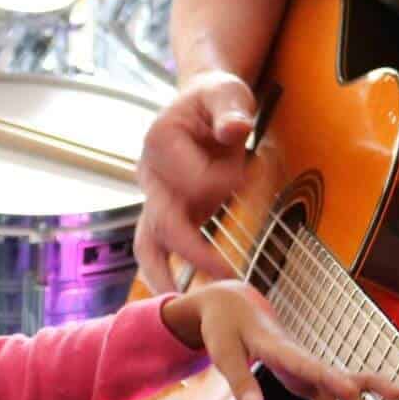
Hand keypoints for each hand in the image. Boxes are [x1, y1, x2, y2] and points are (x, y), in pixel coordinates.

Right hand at [135, 70, 257, 291]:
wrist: (201, 101)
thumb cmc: (216, 96)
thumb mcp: (227, 92)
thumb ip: (230, 109)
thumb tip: (235, 128)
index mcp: (160, 142)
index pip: (197, 183)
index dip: (228, 182)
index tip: (251, 167)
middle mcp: (149, 173)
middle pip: (163, 221)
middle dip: (193, 252)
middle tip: (226, 276)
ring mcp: (153, 195)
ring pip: (147, 242)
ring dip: (162, 275)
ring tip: (179, 307)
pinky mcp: (164, 211)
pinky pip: (157, 246)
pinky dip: (166, 272)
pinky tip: (181, 297)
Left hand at [159, 281, 397, 399]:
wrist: (234, 308)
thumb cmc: (225, 329)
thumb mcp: (223, 352)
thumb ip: (239, 381)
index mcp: (278, 347)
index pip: (306, 362)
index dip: (327, 375)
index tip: (350, 388)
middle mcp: (299, 357)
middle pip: (337, 371)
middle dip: (368, 383)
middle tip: (397, 394)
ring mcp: (305, 368)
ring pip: (339, 388)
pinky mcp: (305, 378)